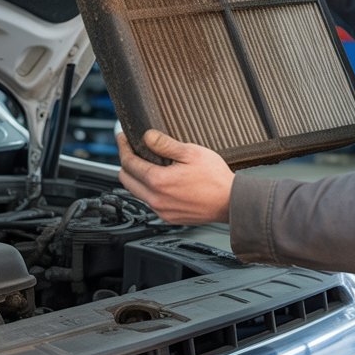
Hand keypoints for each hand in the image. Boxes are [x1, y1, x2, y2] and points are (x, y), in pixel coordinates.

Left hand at [118, 129, 233, 224]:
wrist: (231, 202)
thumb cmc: (216, 179)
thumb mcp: (191, 153)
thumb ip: (165, 144)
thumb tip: (147, 137)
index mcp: (159, 181)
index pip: (129, 163)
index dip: (123, 147)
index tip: (122, 138)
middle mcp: (156, 199)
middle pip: (126, 179)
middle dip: (126, 162)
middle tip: (131, 149)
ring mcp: (161, 210)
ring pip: (136, 191)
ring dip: (136, 176)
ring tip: (146, 162)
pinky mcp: (169, 217)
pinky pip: (150, 202)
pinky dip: (148, 189)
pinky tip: (160, 179)